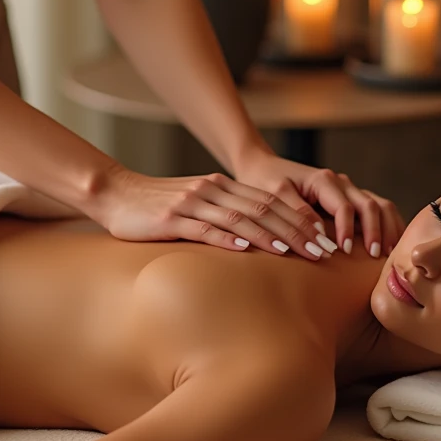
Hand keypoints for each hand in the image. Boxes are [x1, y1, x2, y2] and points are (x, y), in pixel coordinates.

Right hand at [90, 164, 339, 259]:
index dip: (301, 220)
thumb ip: (225, 216)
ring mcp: (192, 203)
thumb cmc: (158, 208)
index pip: (271, 202)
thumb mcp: (197, 206)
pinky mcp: (171, 218)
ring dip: (272, 237)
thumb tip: (259, 241)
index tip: (324, 241)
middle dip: (297, 231)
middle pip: (264, 209)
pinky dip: (227, 239)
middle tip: (323, 252)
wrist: (116, 195)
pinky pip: (204, 229)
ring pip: (241, 219)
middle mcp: (212, 190)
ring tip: (296, 254)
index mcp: (222, 186)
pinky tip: (246, 251)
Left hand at [234, 149, 404, 257]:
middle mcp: (341, 183)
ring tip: (389, 253)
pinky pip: (376, 209)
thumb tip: (320, 236)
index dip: (347, 230)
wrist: (262, 168)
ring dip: (388, 227)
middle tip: (376, 256)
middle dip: (376, 231)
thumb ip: (298, 212)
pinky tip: (389, 243)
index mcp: (324, 180)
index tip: (344, 252)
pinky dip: (386, 224)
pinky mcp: (348, 199)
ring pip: (379, 205)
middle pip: (370, 205)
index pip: (345, 207)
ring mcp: (348, 190)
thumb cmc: (266, 181)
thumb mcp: (277, 194)